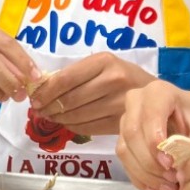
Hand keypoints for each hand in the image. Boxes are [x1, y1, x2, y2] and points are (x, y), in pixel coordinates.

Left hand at [27, 53, 154, 135]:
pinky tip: (67, 123)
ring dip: (59, 119)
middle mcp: (113, 80)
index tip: (34, 98)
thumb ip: (76, 74)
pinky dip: (73, 127)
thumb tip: (41, 89)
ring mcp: (119, 103)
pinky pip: (88, 128)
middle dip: (49, 107)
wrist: (154, 94)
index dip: (46, 91)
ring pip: (77, 116)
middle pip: (70, 99)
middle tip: (38, 110)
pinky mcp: (121, 122)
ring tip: (51, 117)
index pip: (66, 78)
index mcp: (104, 61)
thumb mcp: (102, 65)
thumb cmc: (122, 76)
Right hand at [119, 81, 189, 189]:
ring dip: (146, 174)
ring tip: (170, 189)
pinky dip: (141, 181)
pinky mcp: (125, 142)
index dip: (155, 141)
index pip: (149, 115)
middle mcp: (136, 102)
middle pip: (132, 134)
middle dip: (150, 162)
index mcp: (158, 91)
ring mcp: (126, 122)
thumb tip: (185, 168)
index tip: (170, 164)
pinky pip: (125, 163)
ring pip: (126, 151)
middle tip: (173, 181)